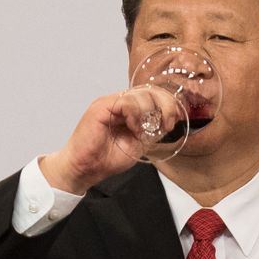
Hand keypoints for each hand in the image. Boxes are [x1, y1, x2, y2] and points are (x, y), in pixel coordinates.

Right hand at [40, 86, 182, 193]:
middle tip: (168, 123)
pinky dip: (135, 115)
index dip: (167, 104)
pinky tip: (133, 129)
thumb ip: (151, 132)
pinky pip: (126, 101)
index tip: (173, 121)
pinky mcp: (102, 107)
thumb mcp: (138, 145)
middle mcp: (120, 102)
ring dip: (148, 113)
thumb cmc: (106, 158)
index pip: (153, 96)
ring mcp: (110, 102)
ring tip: (141, 132)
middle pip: (149, 90)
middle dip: (165, 104)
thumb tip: (167, 123)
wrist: (85, 168)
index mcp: (129, 110)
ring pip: (140, 94)